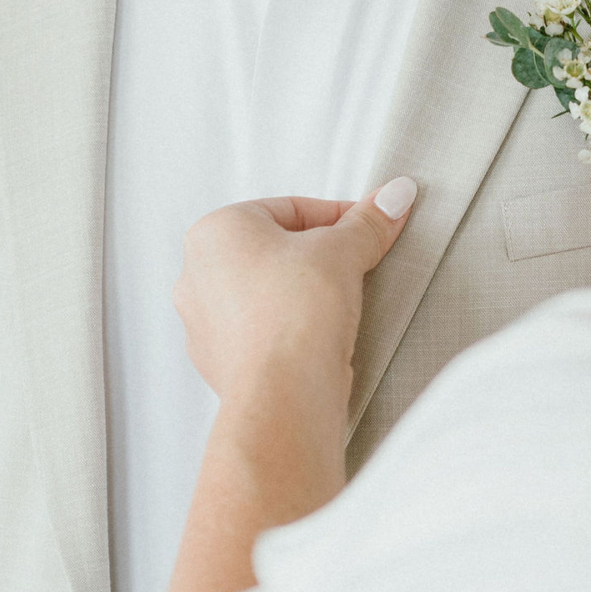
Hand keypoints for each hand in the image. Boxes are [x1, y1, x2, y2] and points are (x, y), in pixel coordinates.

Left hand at [173, 179, 416, 406]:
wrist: (284, 396)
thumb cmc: (297, 313)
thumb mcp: (343, 251)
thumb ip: (367, 222)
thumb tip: (394, 196)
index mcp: (215, 232)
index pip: (289, 209)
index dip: (339, 217)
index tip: (370, 229)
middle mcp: (196, 275)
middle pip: (274, 250)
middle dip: (317, 257)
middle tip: (356, 266)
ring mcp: (203, 323)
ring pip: (266, 293)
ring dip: (302, 295)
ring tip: (340, 307)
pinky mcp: (219, 363)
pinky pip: (261, 332)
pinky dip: (289, 330)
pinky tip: (319, 340)